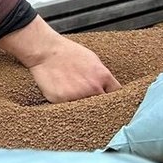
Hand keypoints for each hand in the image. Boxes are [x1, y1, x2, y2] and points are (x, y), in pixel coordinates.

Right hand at [0, 17, 120, 102]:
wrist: (46, 51)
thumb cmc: (68, 53)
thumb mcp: (92, 60)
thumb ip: (102, 76)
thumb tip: (109, 89)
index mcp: (103, 77)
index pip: (117, 95)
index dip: (114, 99)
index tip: (112, 102)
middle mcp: (92, 88)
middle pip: (104, 106)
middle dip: (100, 105)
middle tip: (93, 102)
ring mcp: (77, 96)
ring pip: (87, 110)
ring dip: (84, 107)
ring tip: (76, 97)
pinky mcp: (62, 102)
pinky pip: (70, 109)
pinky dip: (68, 105)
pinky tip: (64, 95)